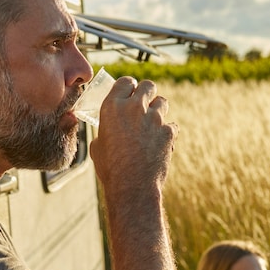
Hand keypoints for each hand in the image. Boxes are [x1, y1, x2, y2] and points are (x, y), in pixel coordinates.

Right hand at [89, 77, 177, 199]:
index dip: (129, 87)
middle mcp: (134, 108)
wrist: (132, 187)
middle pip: (147, 86)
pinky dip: (167, 132)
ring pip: (162, 102)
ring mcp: (154, 118)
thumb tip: (108, 131)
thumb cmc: (111, 169)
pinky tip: (160, 142)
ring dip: (158, 109)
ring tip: (153, 122)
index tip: (130, 93)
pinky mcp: (168, 131)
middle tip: (144, 104)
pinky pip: (171, 125)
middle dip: (147, 93)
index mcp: (112, 107)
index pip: (125, 82)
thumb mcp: (97, 146)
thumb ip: (105, 130)